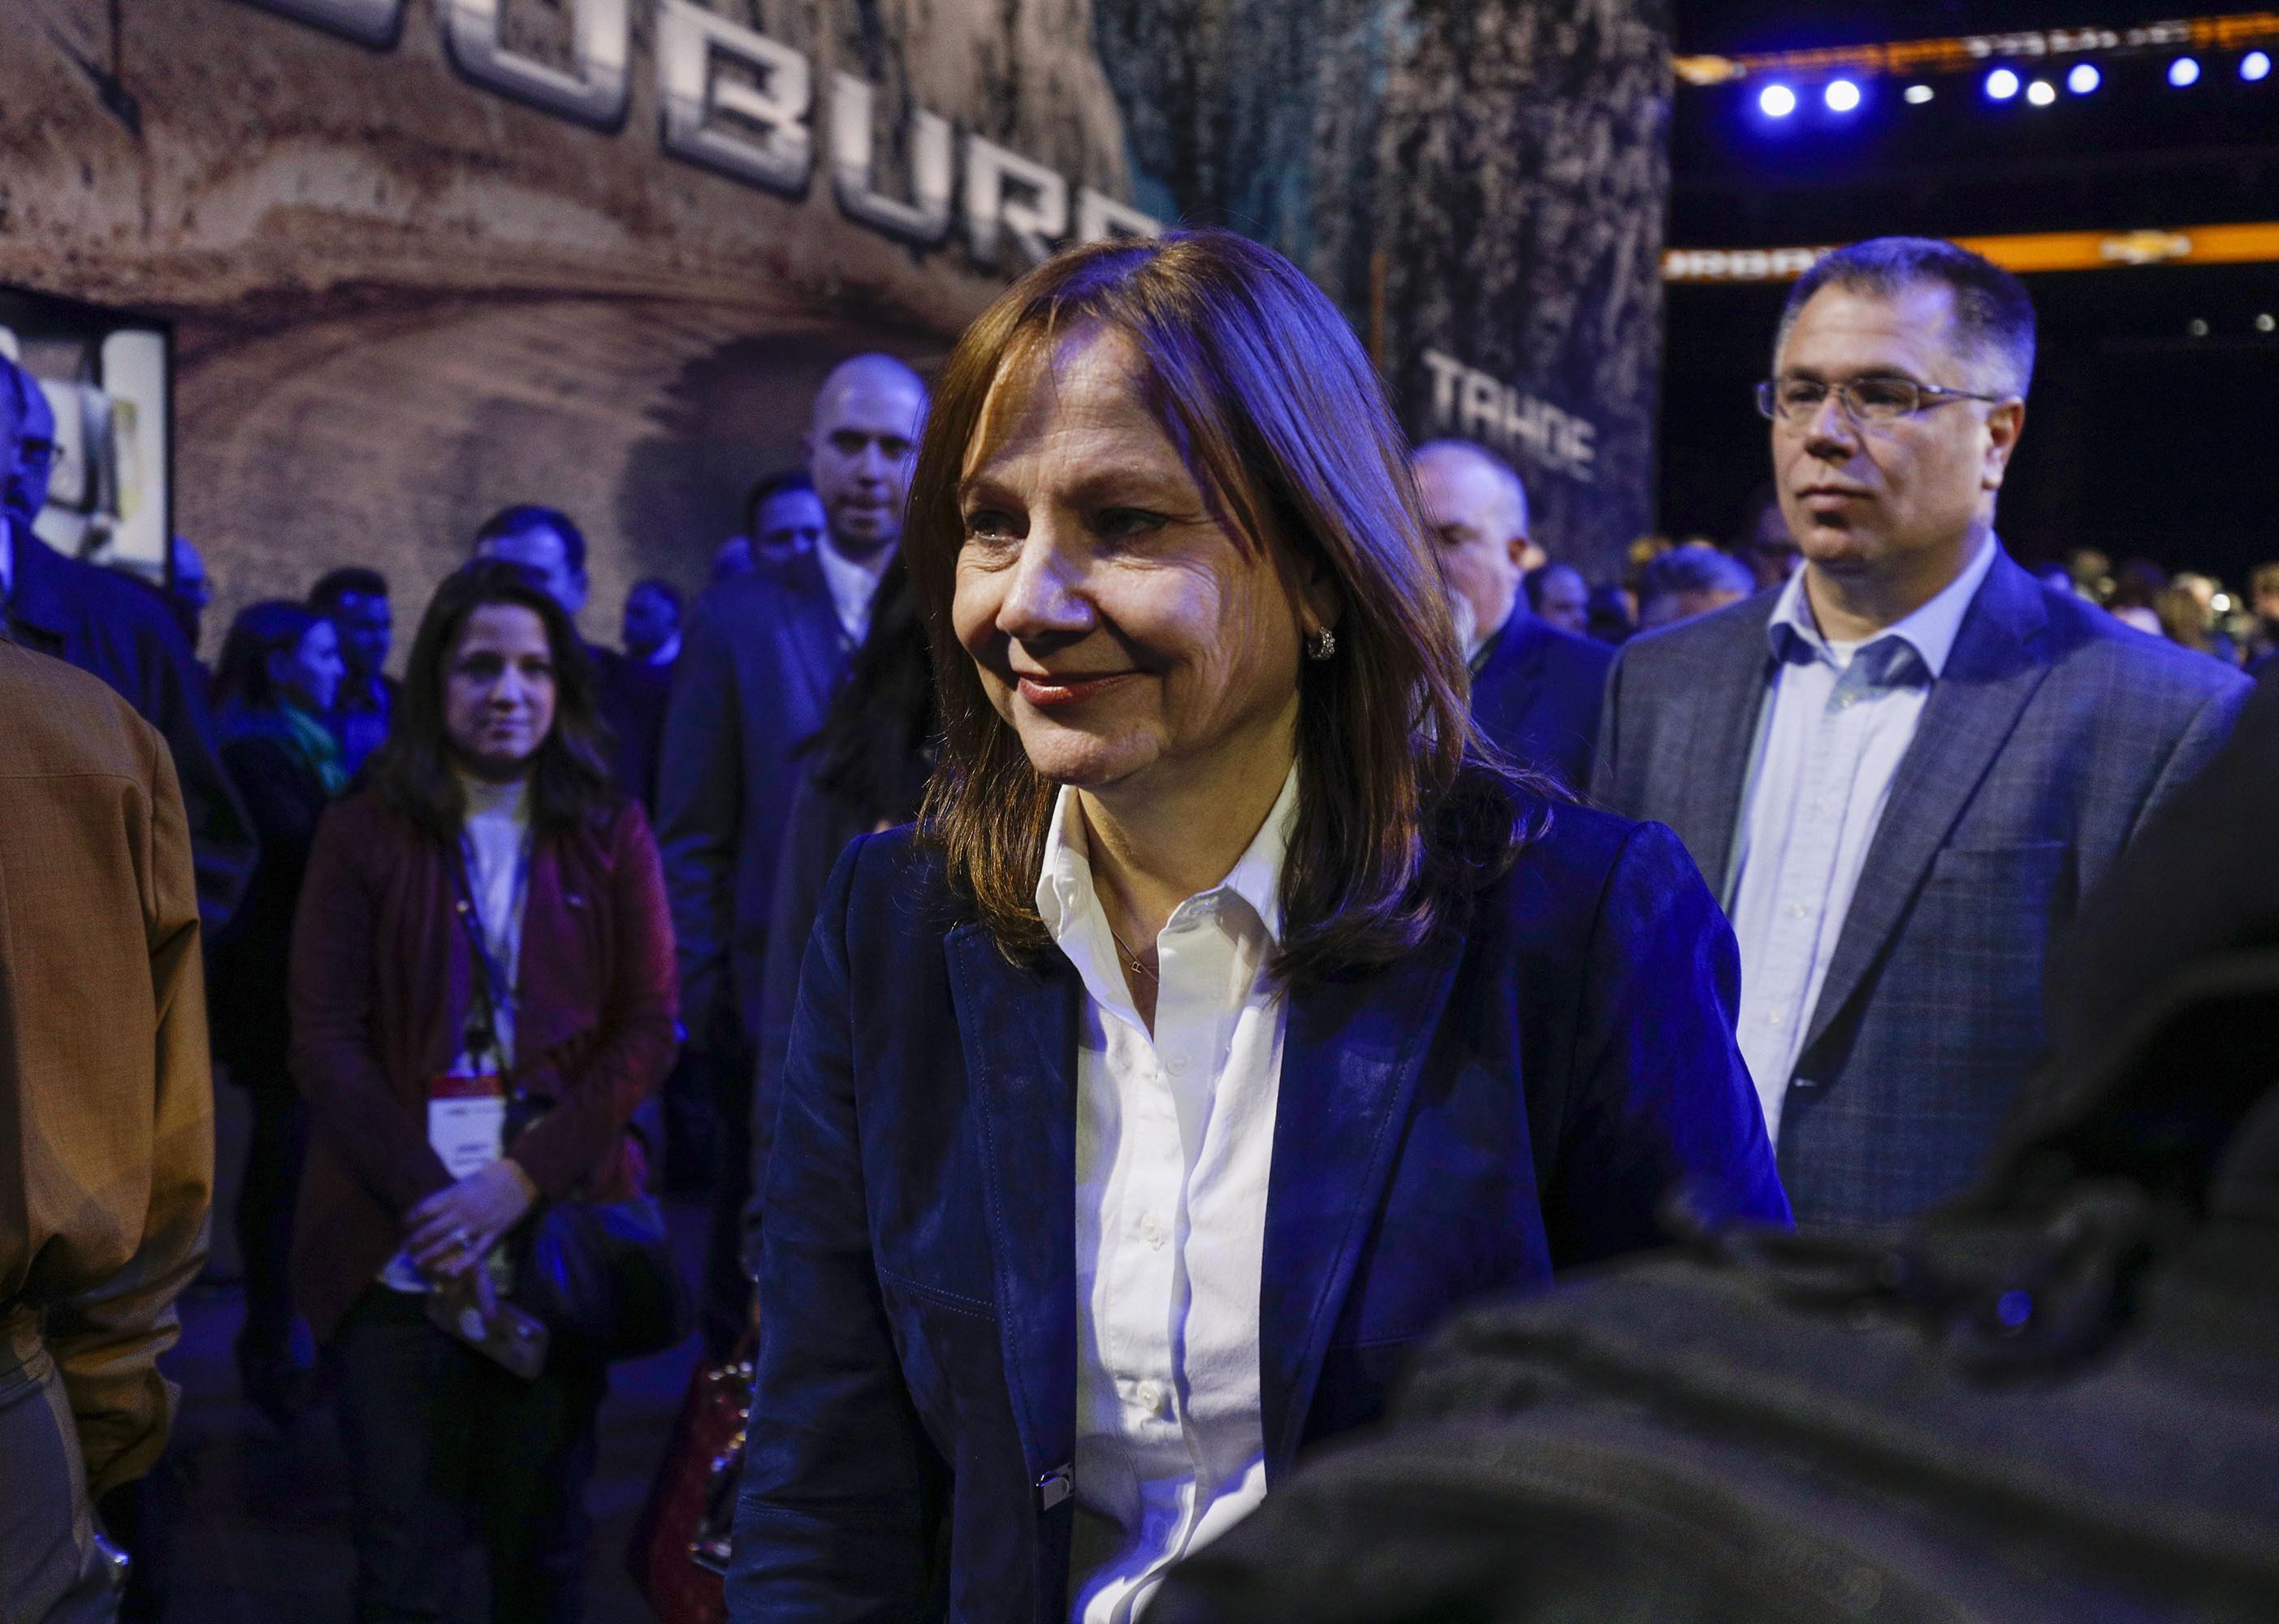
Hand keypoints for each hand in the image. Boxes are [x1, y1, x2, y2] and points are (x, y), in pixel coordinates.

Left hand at [406, 1160, 538, 1279]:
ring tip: (418, 1262)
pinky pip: (475, 1252)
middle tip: (406, 1248)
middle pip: (431, 1229)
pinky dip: (463, 1263)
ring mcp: (477, 1224)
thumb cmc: (497, 1173)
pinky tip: (452, 1272)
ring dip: (431, 1254)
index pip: (425, 1209)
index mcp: (455, 1195)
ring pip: (448, 1243)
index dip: (411, 1218)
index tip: (404, 1224)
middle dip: (415, 1240)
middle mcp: (462, 1211)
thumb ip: (454, 1194)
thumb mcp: (469, 1179)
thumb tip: (440, 1204)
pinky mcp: (492, 1233)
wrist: (523, 1176)